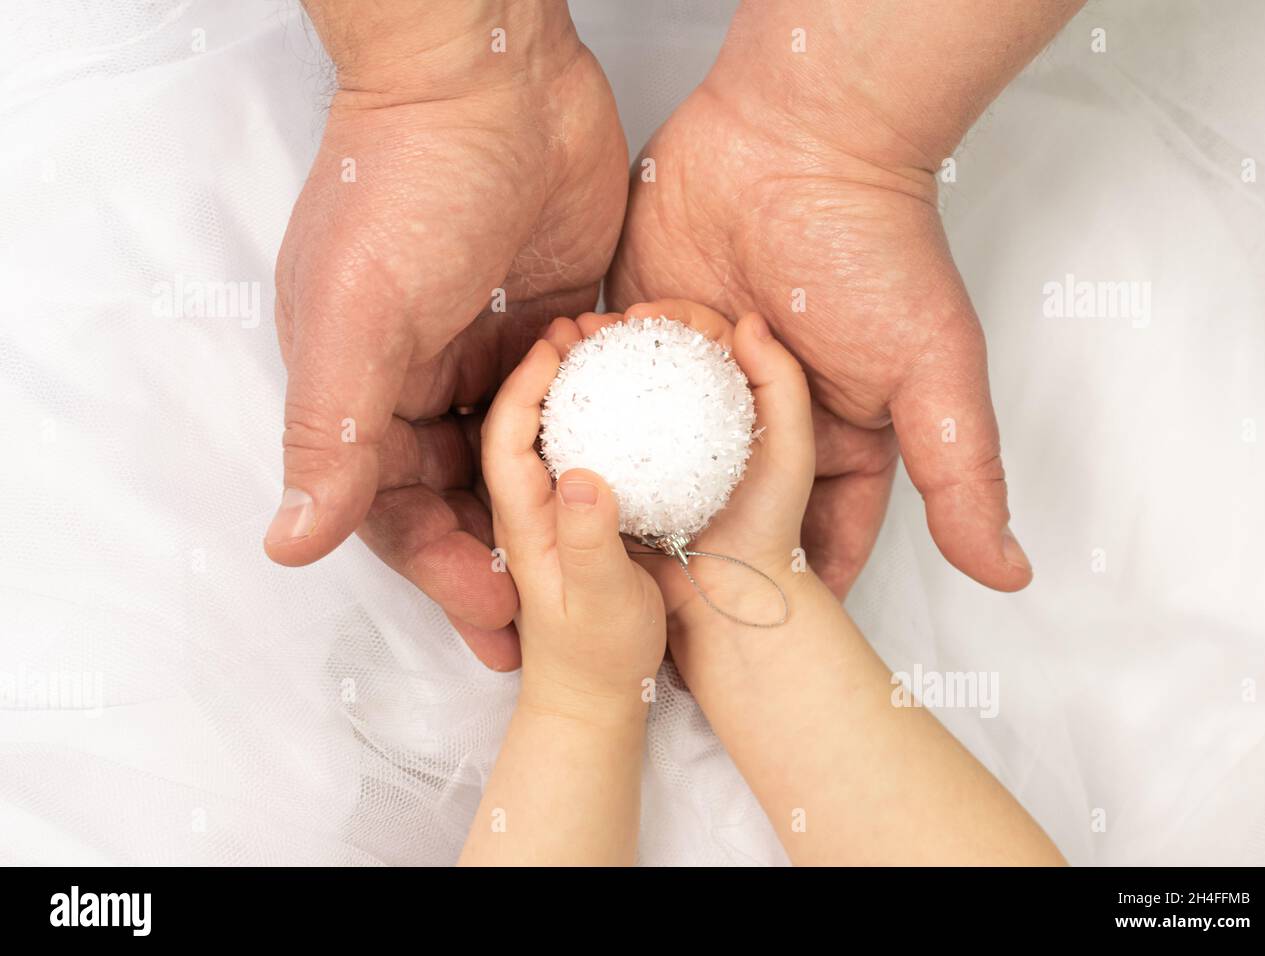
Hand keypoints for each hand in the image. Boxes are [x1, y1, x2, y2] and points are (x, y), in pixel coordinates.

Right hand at [264, 2, 627, 669]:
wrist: (492, 77)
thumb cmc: (408, 184)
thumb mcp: (359, 315)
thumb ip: (333, 431)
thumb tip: (288, 544)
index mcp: (363, 388)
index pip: (394, 507)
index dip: (441, 572)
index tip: (496, 625)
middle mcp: (425, 380)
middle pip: (459, 496)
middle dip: (499, 560)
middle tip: (549, 626)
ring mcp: (493, 352)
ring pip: (520, 459)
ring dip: (551, 512)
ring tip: (604, 575)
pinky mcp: (555, 322)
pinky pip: (573, 405)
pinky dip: (595, 444)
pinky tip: (638, 489)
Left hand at [480, 326, 665, 715]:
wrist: (593, 707)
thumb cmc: (597, 663)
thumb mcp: (602, 604)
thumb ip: (589, 543)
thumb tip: (584, 476)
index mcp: (515, 520)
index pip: (503, 438)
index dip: (524, 387)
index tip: (559, 343)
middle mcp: (520, 505)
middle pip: (513, 423)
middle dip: (539, 370)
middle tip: (582, 324)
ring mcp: (540, 508)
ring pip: (539, 432)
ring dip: (561, 386)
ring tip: (601, 338)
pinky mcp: (564, 512)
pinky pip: (564, 449)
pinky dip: (581, 411)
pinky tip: (616, 386)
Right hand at [572, 300, 814, 645]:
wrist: (729, 595)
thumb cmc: (768, 525)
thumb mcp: (790, 454)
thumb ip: (783, 386)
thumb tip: (748, 320)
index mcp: (724, 396)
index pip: (696, 334)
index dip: (670, 312)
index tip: (644, 315)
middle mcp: (681, 415)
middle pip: (644, 355)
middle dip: (611, 329)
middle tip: (587, 326)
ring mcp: (643, 447)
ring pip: (610, 391)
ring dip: (582, 362)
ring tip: (561, 348)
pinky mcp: (613, 478)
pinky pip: (589, 439)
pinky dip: (569, 414)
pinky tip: (551, 402)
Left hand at [607, 11, 1042, 596]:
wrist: (798, 140)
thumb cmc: (875, 251)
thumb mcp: (933, 374)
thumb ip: (963, 477)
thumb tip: (1010, 575)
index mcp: (833, 430)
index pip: (819, 527)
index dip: (796, 583)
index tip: (757, 643)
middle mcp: (763, 412)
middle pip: (730, 505)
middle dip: (699, 557)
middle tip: (662, 618)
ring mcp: (699, 374)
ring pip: (661, 455)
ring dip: (636, 493)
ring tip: (596, 555)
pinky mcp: (645, 328)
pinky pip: (611, 388)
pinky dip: (592, 415)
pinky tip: (562, 462)